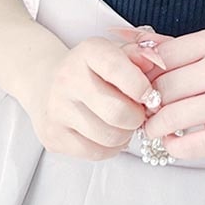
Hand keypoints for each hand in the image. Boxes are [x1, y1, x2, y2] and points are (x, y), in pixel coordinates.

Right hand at [21, 25, 174, 160]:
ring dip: (126, 134)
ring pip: (109, 136)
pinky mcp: (53, 136)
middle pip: (117, 112)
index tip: (149, 94)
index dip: (140, 85)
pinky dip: (111, 148)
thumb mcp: (115, 51)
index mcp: (87, 51)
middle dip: (137, 117)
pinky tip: (110, 134)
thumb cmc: (92, 68)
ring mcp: (57, 109)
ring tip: (124, 123)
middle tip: (139, 113)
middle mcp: (67, 78)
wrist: (46, 82)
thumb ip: (140, 55)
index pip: (117, 68)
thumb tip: (158, 63)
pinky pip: (95, 153)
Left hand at [141, 27, 204, 159]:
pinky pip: (187, 144)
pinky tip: (175, 140)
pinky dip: (172, 145)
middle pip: (162, 86)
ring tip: (156, 127)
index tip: (142, 85)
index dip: (145, 74)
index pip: (162, 55)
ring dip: (155, 126)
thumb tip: (133, 40)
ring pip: (170, 115)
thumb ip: (176, 48)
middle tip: (146, 109)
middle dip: (148, 102)